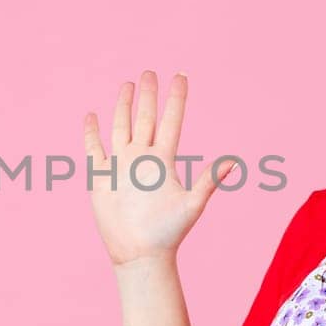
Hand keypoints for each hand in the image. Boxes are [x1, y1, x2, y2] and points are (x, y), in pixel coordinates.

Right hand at [83, 71, 233, 268]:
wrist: (139, 253)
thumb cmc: (168, 233)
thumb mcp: (192, 205)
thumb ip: (208, 181)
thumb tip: (233, 163)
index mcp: (164, 160)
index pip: (171, 121)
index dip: (176, 99)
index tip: (181, 75)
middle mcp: (142, 158)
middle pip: (145, 118)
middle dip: (148, 95)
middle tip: (150, 72)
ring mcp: (121, 165)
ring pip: (121, 127)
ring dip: (123, 106)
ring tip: (127, 85)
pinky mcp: (102, 177)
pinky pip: (94, 149)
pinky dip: (92, 132)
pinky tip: (92, 116)